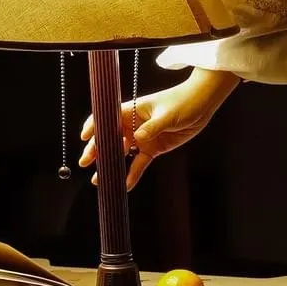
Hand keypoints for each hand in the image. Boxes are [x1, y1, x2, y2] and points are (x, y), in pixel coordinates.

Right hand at [79, 68, 240, 189]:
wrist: (202, 104)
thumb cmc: (182, 101)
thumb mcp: (168, 114)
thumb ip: (153, 127)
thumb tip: (138, 138)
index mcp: (133, 110)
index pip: (107, 117)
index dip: (94, 126)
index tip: (84, 136)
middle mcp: (134, 124)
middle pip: (110, 138)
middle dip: (96, 150)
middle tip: (85, 162)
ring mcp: (142, 137)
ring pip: (122, 153)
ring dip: (111, 165)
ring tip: (99, 180)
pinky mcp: (153, 149)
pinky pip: (139, 163)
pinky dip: (132, 173)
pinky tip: (125, 184)